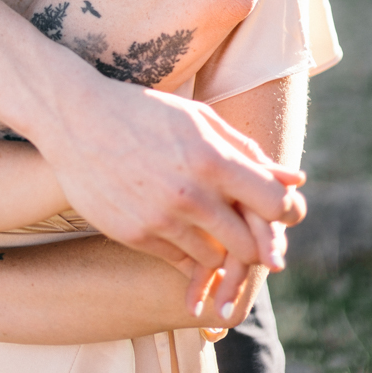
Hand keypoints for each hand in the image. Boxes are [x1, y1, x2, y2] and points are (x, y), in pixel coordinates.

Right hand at [39, 79, 303, 278]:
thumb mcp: (199, 119)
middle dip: (256, 239)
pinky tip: (176, 224)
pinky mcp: (134, 235)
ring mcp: (160, 219)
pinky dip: (185, 249)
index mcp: (212, 158)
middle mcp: (190, 194)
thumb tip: (296, 180)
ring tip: (204, 220)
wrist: (75, 117)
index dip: (285, 213)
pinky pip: (178, 260)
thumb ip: (248, 152)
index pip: (275, 207)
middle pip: (252, 245)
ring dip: (218, 245)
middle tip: (246, 227)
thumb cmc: (143, 111)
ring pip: (215, 258)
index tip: (278, 210)